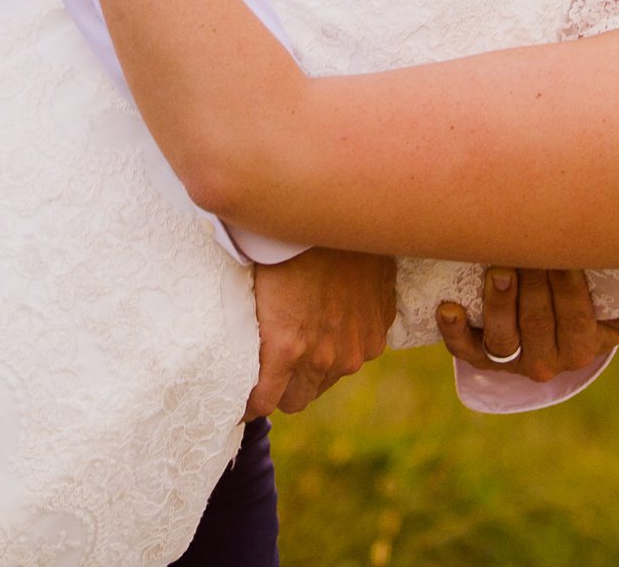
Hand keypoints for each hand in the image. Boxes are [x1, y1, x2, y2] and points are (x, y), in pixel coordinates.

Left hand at [246, 247, 396, 419]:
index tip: (243, 398)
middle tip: (274, 365)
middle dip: (283, 387)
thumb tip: (241, 359)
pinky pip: (357, 352)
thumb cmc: (282, 244)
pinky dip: (346, 342)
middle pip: (297, 399)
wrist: (334, 213)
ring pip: (328, 378)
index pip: (263, 405)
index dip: (250, 402)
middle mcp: (323, 357)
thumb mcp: (254, 291)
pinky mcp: (377, 331)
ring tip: (307, 333)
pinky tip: (335, 314)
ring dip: (316, 366)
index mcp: (285, 349)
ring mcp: (355, 347)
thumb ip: (254, 336)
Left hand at [436, 268, 618, 384]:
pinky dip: (454, 331)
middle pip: (538, 324)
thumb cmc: (593, 296)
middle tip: (528, 243)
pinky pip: (465, 350)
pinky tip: (448, 307)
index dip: (571, 287)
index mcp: (584, 349)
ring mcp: (510, 359)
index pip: (579, 320)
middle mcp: (547, 361)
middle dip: (534, 282)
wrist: (549, 312)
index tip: (565, 252)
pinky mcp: (478, 354)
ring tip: (497, 269)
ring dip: (499, 303)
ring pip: (503, 339)